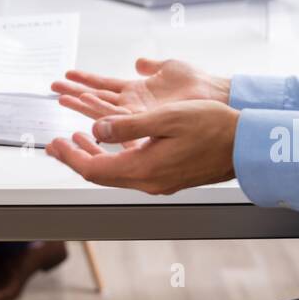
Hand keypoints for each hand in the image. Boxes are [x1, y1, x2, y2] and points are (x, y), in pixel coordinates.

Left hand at [45, 100, 238, 194]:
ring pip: (115, 172)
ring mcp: (159, 181)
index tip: (52, 144)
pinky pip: (131, 169)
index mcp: (143, 168)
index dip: (69, 156)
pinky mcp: (168, 176)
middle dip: (75, 157)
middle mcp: (148, 181)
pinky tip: (113, 140)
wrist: (246, 145)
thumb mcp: (166, 118)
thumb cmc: (212, 127)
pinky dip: (114, 155)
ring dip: (95, 155)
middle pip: (100, 174)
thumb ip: (128, 124)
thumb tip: (97, 127)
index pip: (93, 168)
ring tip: (79, 137)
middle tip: (56, 144)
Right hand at [51, 57, 230, 121]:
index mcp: (137, 93)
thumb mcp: (171, 67)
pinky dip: (100, 109)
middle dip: (74, 93)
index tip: (67, 75)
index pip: (104, 87)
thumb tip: (139, 61)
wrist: (219, 99)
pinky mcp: (146, 120)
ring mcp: (139, 114)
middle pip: (97, 100)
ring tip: (61, 96)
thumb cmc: (200, 86)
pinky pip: (117, 115)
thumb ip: (152, 65)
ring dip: (81, 101)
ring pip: (102, 109)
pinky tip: (85, 104)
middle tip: (54, 88)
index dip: (86, 81)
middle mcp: (134, 107)